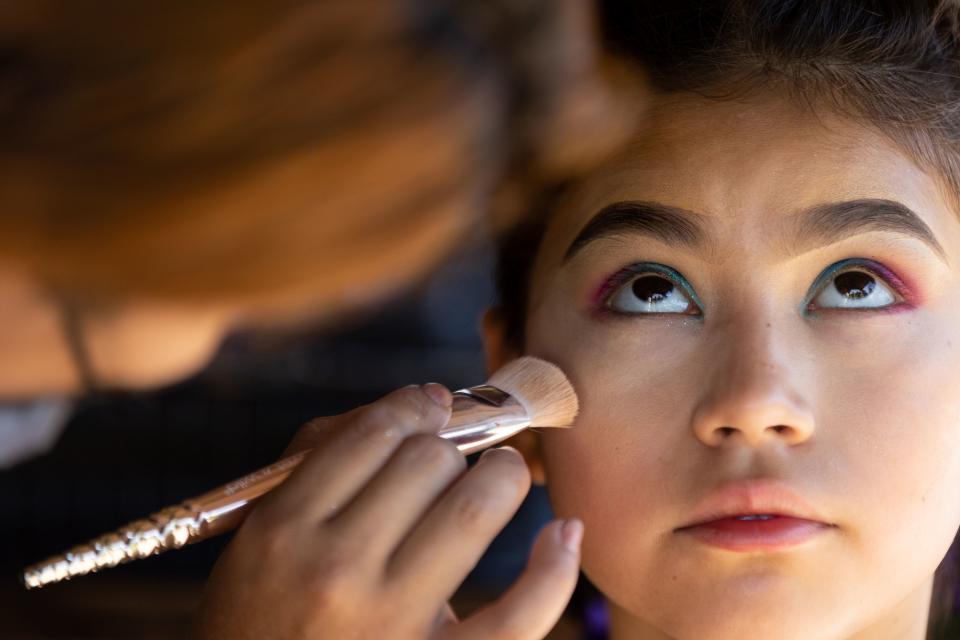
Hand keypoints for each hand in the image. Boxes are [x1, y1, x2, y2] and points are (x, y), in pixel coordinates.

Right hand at [193, 384, 582, 638]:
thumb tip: (426, 400)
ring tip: (499, 476)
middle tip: (452, 457)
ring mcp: (392, 624)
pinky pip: (518, 614)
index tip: (431, 408)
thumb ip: (327, 451)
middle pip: (428, 462)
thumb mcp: (264, 527)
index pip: (375, 434)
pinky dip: (553, 569)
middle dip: (450, 447)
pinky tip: (563, 532)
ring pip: (473, 509)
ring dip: (500, 478)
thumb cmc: (266, 604)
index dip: (414, 406)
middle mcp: (335, 572)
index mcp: (285, 528)